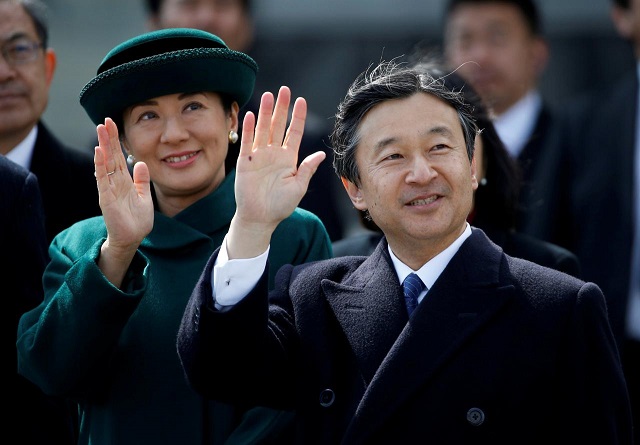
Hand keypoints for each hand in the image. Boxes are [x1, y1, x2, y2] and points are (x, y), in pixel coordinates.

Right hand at [94, 117, 153, 285]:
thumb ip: (141, 180)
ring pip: (105, 164)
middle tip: (105, 121)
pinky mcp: (106, 199)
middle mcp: (115, 182)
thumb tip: (140, 162)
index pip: (118, 157)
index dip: (116, 141)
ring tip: (100, 130)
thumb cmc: (136, 220)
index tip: (113, 124)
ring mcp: (109, 189)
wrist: (132, 238)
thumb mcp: (143, 196)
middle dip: (108, 139)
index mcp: (124, 181)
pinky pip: (102, 180)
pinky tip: (98, 153)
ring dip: (103, 147)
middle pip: (110, 157)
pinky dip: (100, 166)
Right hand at [228, 86, 325, 258]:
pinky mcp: (245, 163)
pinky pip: (247, 143)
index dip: (297, 117)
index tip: (301, 101)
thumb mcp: (299, 187)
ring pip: (263, 130)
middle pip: (278, 126)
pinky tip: (251, 115)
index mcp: (288, 159)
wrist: (260, 219)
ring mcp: (259, 157)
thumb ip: (307, 169)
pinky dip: (249, 129)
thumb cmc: (280, 206)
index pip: (294, 132)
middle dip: (281, 108)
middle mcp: (274, 154)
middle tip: (284, 90)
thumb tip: (321, 155)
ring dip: (265, 113)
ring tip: (268, 96)